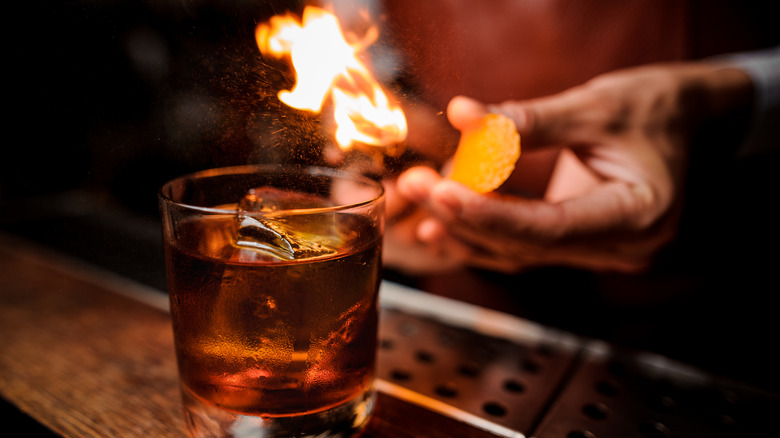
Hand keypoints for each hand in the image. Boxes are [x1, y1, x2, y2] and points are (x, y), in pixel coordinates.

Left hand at [385, 63, 752, 273]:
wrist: (687, 121)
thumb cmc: (654, 108)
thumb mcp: (596, 105)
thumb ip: (529, 121)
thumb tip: (462, 116)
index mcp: (640, 215)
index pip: (552, 228)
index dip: (492, 214)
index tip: (442, 193)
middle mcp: (622, 246)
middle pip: (527, 244)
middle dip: (465, 216)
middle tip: (414, 185)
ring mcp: (599, 249)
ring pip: (519, 251)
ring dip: (464, 225)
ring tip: (416, 193)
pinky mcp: (578, 241)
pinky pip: (523, 244)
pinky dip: (482, 229)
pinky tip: (440, 219)